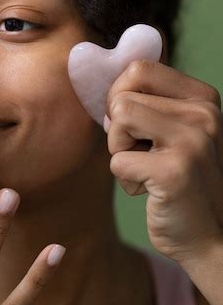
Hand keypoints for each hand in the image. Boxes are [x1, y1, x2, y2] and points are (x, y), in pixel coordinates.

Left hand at [104, 59, 222, 264]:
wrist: (208, 235)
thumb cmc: (178, 178)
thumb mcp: (172, 129)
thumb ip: (146, 100)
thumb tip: (95, 73)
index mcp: (203, 97)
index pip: (138, 69)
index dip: (119, 95)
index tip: (131, 124)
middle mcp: (203, 113)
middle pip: (122, 97)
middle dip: (118, 129)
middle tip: (143, 153)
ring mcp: (192, 141)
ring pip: (118, 121)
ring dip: (120, 152)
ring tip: (148, 170)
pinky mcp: (174, 170)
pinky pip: (117, 161)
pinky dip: (126, 180)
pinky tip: (153, 191)